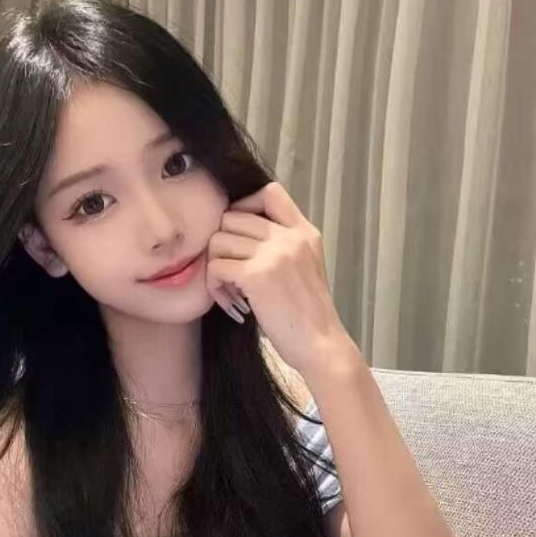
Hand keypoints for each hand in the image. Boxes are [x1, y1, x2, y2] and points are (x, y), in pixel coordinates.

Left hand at [205, 180, 352, 376]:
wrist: (321, 345)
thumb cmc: (308, 314)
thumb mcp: (306, 266)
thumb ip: (284, 245)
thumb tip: (243, 234)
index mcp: (304, 232)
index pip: (269, 192)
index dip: (244, 206)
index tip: (241, 236)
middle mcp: (289, 237)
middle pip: (232, 217)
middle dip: (223, 245)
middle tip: (230, 273)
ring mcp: (273, 254)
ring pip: (218, 240)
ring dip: (216, 266)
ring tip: (229, 290)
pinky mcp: (256, 275)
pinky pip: (216, 266)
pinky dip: (215, 285)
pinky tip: (229, 302)